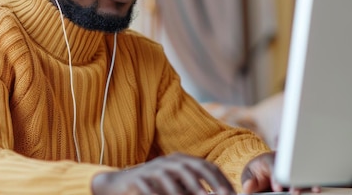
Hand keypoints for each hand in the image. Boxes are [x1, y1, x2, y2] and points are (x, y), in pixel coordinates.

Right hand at [92, 152, 234, 194]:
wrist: (119, 184)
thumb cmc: (154, 187)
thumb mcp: (176, 187)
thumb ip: (193, 190)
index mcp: (180, 161)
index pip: (205, 165)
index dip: (220, 178)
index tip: (232, 193)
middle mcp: (168, 161)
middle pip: (191, 166)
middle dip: (209, 180)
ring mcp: (152, 168)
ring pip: (171, 174)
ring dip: (187, 187)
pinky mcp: (137, 178)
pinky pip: (150, 185)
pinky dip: (159, 193)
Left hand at [241, 152, 320, 194]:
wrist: (265, 172)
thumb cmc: (256, 173)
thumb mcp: (248, 174)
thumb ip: (247, 180)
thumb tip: (249, 186)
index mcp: (270, 160)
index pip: (274, 165)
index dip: (276, 177)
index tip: (277, 187)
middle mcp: (285, 163)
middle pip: (292, 168)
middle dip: (294, 180)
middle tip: (294, 191)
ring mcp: (294, 170)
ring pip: (302, 173)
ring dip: (307, 183)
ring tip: (314, 190)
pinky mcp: (301, 178)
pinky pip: (308, 180)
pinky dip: (311, 185)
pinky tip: (316, 189)